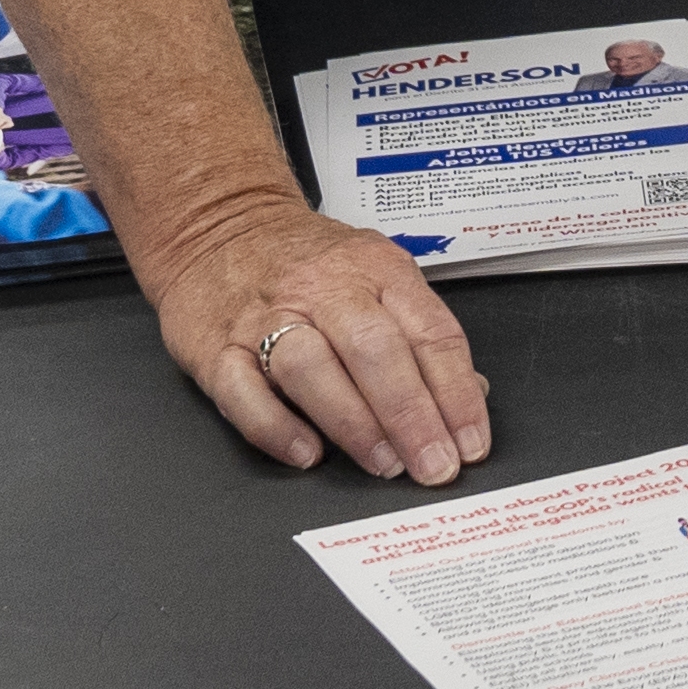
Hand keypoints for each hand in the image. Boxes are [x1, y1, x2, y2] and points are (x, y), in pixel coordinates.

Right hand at [134, 179, 490, 484]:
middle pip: (376, 350)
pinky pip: (243, 392)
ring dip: (354, 424)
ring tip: (385, 463)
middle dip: (412, 416)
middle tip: (434, 465)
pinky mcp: (217, 347)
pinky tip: (306, 454)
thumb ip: (419, 331)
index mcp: (375, 268)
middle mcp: (323, 289)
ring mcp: (266, 317)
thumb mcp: (376, 272)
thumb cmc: (305, 258)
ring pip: (311, 368)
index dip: (457, 394)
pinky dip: (276, 428)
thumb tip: (468, 393)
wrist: (218, 222)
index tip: (470, 443)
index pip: (431, 332)